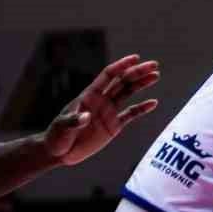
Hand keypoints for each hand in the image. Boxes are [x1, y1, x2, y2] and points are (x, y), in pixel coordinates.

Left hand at [43, 54, 159, 165]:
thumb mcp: (62, 128)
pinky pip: (131, 114)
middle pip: (123, 81)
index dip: (122, 65)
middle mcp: (102, 100)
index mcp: (90, 95)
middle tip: (154, 65)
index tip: (136, 58)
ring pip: (128, 93)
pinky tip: (153, 103)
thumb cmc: (57, 136)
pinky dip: (142, 108)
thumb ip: (74, 121)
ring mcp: (109, 112)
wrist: (59, 153)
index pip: (109, 75)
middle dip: (138, 72)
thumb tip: (86, 116)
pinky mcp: (113, 126)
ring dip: (142, 84)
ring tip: (155, 76)